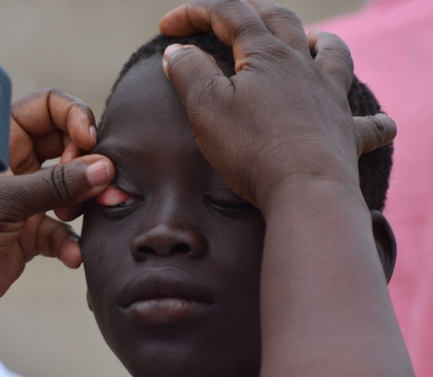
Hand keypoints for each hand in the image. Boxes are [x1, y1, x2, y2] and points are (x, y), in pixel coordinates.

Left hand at [0, 90, 113, 327]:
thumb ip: (56, 185)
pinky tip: (72, 255)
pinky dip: (71, 243)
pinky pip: (64, 232)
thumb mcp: (5, 201)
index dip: (74, 116)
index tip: (87, 141)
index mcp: (3, 141)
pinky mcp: (31, 236)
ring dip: (85, 201)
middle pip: (69, 146)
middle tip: (98, 180)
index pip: (48, 108)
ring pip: (73, 189)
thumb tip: (104, 169)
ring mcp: (26, 201)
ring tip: (83, 213)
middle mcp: (18, 166)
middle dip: (89, 161)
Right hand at [158, 0, 395, 209]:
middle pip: (280, 20)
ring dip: (321, 41)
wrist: (306, 189)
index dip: (196, 12)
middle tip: (224, 16)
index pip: (229, 15)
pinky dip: (374, 120)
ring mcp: (330, 97)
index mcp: (266, 54)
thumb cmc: (252, 148)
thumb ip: (189, 73)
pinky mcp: (346, 133)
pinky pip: (369, 123)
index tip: (167, 26)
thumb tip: (178, 50)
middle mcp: (302, 66)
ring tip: (313, 40)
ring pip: (333, 53)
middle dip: (248, 10)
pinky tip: (379, 121)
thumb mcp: (206, 107)